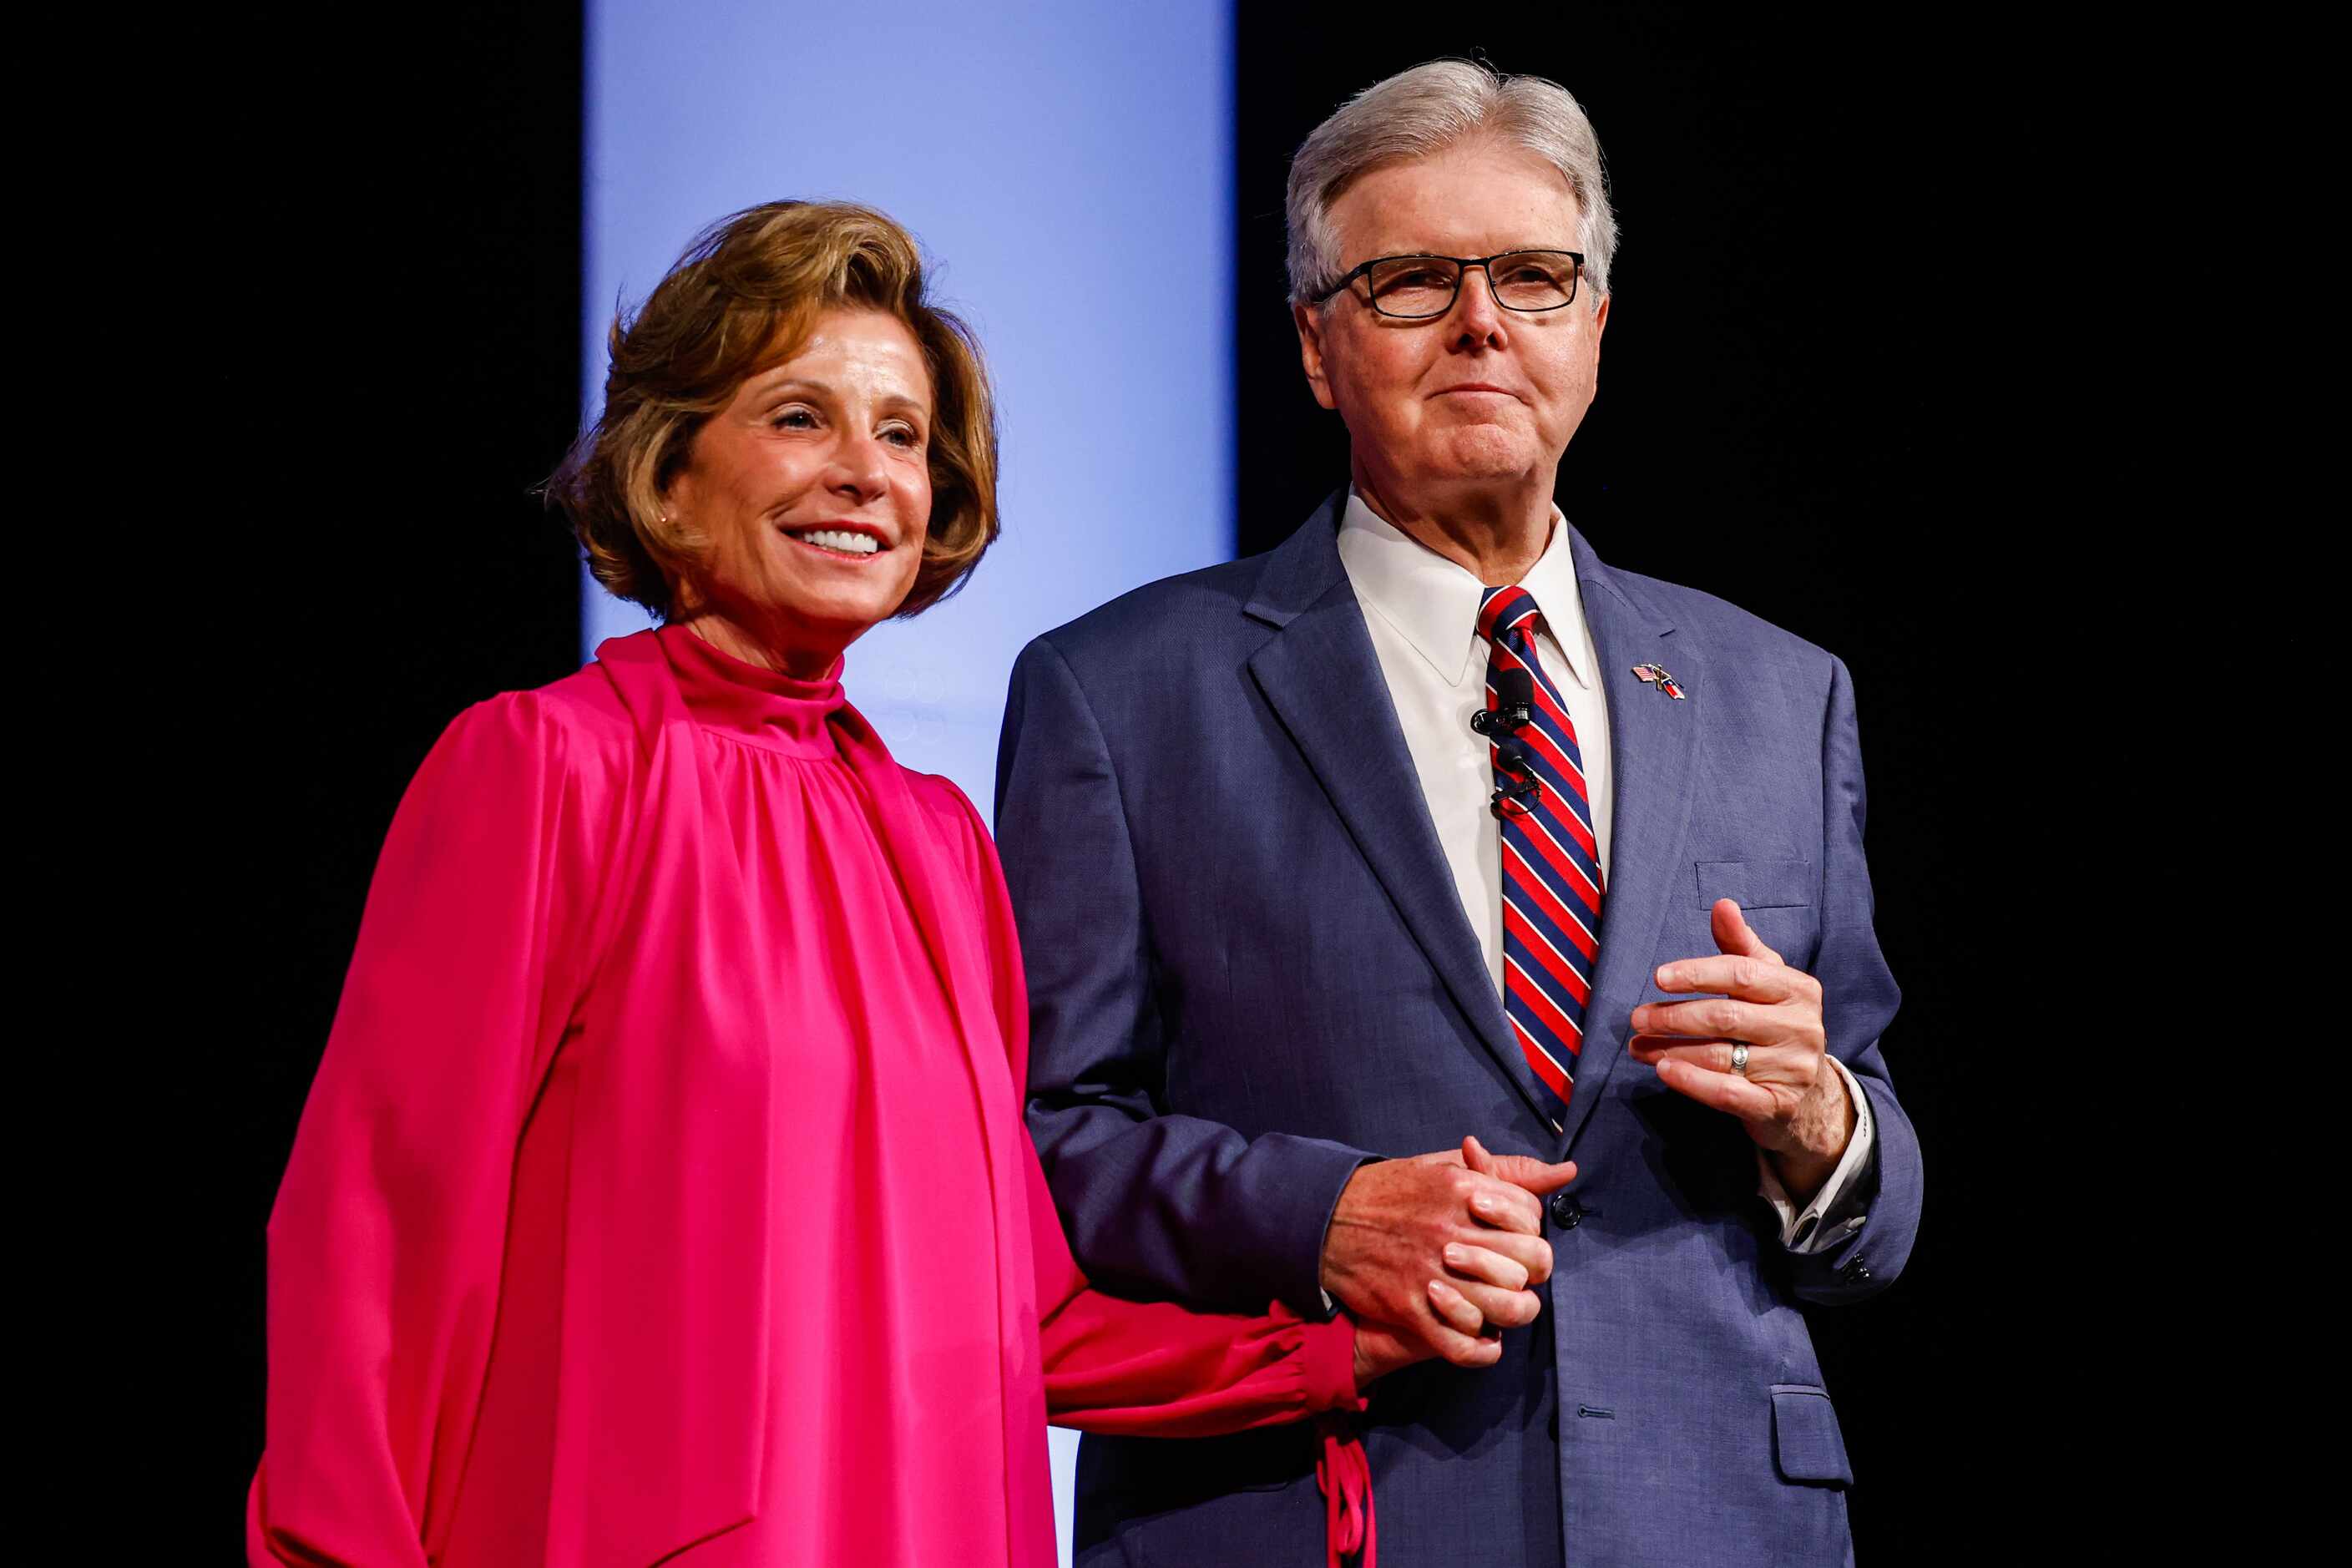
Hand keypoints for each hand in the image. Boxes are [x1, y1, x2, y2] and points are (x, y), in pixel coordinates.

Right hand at [1323, 1136, 1575, 1374]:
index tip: (1510, 1236)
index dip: (1528, 1229)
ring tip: (1494, 1303)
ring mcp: (1432, 1272)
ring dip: (1509, 1309)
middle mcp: (1453, 1230)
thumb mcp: (1445, 1167)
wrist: (1325, 1219)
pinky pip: (1466, 1344)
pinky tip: (1478, 1335)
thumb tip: (1566, 1172)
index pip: (1532, 1217)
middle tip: (1510, 1272)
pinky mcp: (1411, 1308)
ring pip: (1508, 1306)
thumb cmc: (1392, 1193)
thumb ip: (1507, 1172)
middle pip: (1531, 1262)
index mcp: (1464, 1190)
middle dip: (1528, 1270)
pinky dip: (1480, 1347)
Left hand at [1629, 898, 1853, 1203]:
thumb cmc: (1775, 1026)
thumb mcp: (1766, 982)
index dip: (1698, 973)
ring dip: (1670, 1049)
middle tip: (1637, 1017)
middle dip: (1674, 1016)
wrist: (1809, 1096)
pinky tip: (1664, 1070)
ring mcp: (1792, 1069)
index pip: (1742, 973)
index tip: (1659, 977)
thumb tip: (1723, 904)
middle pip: (1725, 1016)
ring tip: (1637, 1046)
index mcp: (1798, 989)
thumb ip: (1740, 946)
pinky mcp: (1778, 1105)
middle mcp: (1801, 1028)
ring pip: (1719, 1056)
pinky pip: (1727, 1093)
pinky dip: (1691, 1082)